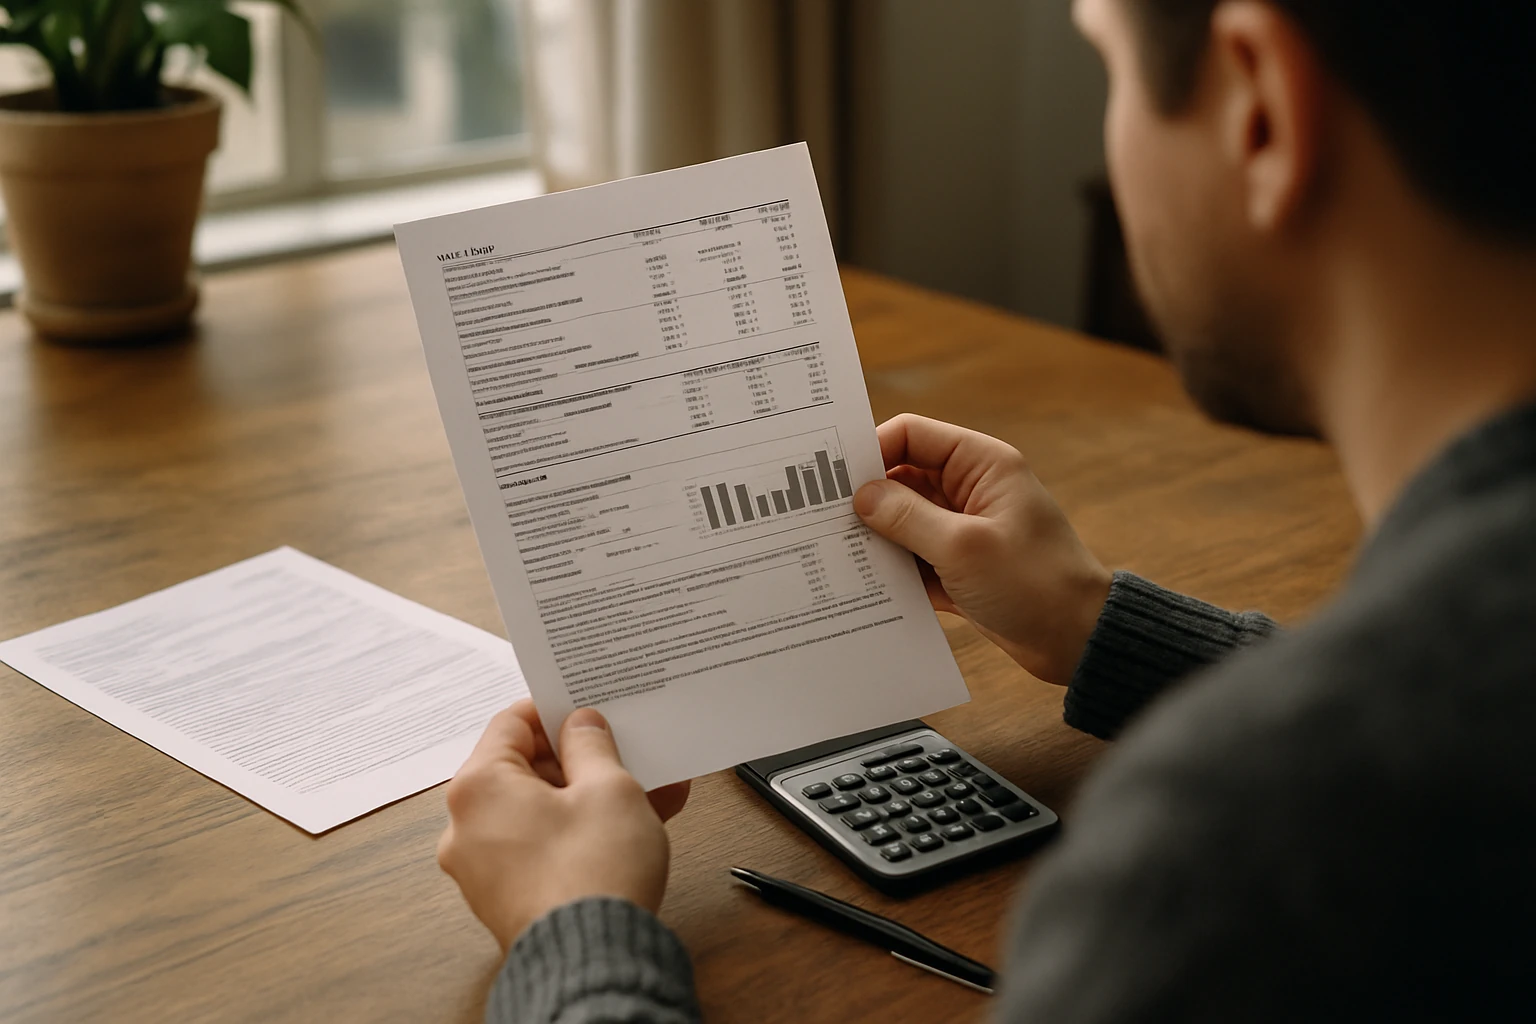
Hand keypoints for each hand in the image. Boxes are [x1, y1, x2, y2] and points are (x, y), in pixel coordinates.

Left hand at [437, 700, 690, 951]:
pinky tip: (636, 824)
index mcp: (478, 788)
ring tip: (648, 788)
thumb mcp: (609, 787)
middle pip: (525, 769)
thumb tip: (582, 726)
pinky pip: (545, 846)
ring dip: (591, 795)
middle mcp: (468, 827)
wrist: (594, 961)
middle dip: (582, 759)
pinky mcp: (509, 896)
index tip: (587, 707)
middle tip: (625, 749)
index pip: (511, 723)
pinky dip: (582, 831)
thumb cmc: (593, 874)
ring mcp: (485, 868)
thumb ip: (592, 744)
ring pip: (541, 810)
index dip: (555, 710)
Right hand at [854, 414, 1111, 685]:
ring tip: (836, 555)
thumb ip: (907, 517)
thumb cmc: (1036, 584)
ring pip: (902, 521)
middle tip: (823, 520)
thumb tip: (861, 496)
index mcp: (981, 465)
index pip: (912, 435)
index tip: (836, 480)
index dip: (872, 450)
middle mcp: (969, 490)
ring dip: (876, 539)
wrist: (1078, 641)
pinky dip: (892, 570)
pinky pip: (912, 558)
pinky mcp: (957, 567)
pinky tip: (862, 585)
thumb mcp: (964, 547)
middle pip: (900, 478)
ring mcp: (962, 529)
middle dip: (866, 500)